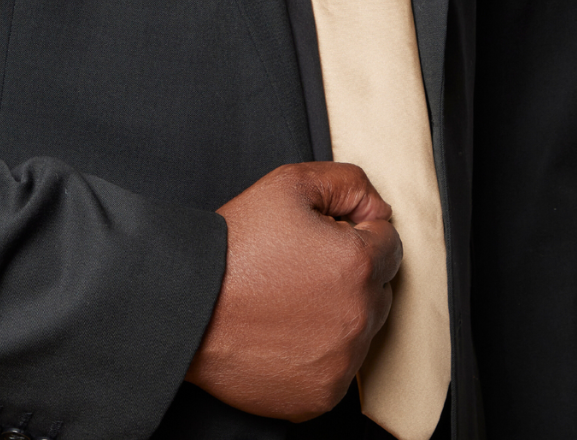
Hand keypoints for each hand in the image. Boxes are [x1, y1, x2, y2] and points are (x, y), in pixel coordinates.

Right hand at [185, 161, 401, 421]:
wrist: (187, 305)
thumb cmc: (234, 246)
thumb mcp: (288, 184)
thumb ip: (344, 182)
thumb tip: (374, 204)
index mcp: (358, 264)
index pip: (389, 242)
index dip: (356, 230)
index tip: (323, 235)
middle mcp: (358, 317)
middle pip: (378, 287)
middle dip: (351, 271)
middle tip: (302, 265)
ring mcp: (342, 361)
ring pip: (361, 329)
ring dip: (338, 311)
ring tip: (289, 298)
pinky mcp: (322, 394)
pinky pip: (339, 369)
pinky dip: (321, 351)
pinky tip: (286, 330)